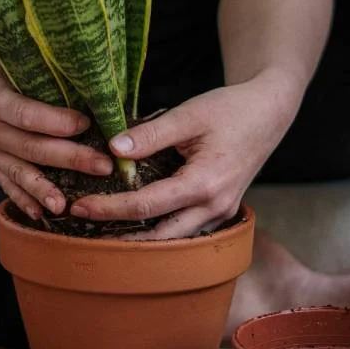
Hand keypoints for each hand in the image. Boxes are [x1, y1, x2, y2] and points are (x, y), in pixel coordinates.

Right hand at [0, 49, 113, 218]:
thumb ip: (29, 69)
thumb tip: (77, 72)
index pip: (27, 115)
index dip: (57, 121)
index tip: (87, 123)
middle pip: (32, 148)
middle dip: (70, 158)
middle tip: (104, 166)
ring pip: (19, 173)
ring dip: (46, 190)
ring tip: (70, 205)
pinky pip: (5, 184)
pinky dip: (23, 200)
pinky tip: (42, 215)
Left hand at [69, 68, 304, 238]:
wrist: (269, 111)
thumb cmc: (231, 109)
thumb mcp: (189, 115)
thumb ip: (150, 134)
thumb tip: (112, 150)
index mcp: (205, 184)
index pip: (147, 205)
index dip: (110, 208)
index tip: (80, 207)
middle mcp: (215, 206)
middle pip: (159, 235)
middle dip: (120, 235)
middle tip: (83, 226)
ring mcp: (221, 212)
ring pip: (175, 239)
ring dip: (140, 238)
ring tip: (103, 231)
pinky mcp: (221, 209)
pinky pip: (187, 229)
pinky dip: (160, 229)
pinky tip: (135, 223)